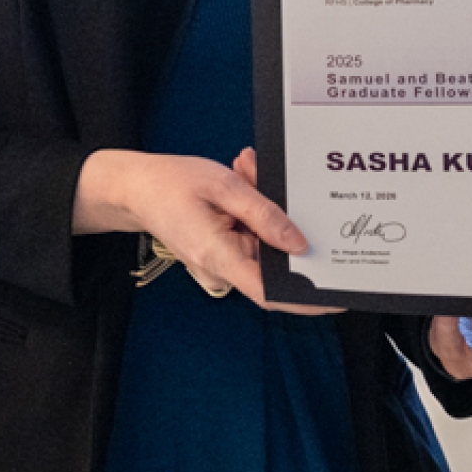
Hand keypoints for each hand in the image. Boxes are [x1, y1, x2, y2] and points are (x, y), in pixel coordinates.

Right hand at [73, 146, 340, 315]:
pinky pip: (250, 235)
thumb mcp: (225, 187)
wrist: (135, 187)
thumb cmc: (172, 183)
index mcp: (218, 256)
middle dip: (281, 222)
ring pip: (262, 242)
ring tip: (246, 171)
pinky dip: (252, 209)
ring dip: (264, 208)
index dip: (306, 299)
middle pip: (271, 259)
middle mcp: (220, 267)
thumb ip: (264, 214)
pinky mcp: (222, 251)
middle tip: (263, 179)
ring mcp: (221, 261)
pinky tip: (242, 179)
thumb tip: (299, 243)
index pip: (270, 292)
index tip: (336, 296)